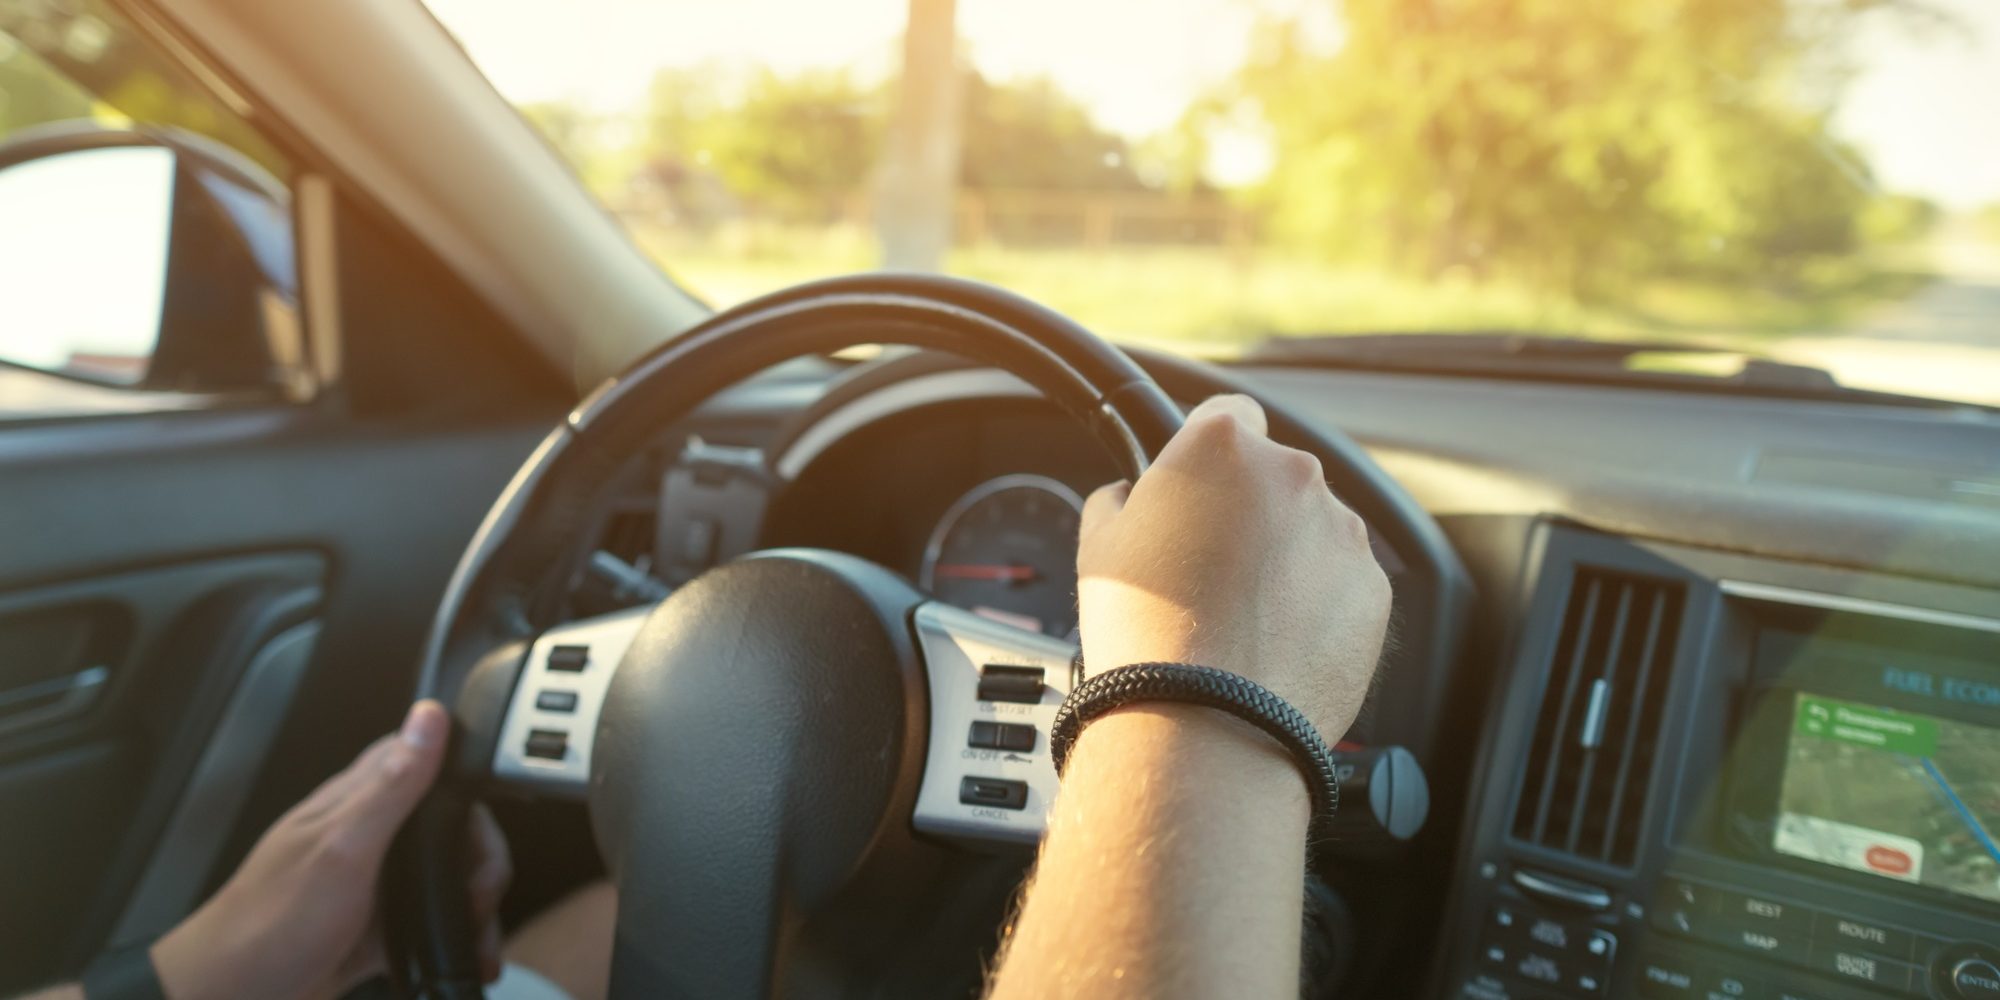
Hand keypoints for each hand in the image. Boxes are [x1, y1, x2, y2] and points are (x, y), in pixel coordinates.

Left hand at [150, 701, 510, 999]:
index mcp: (356, 803)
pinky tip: (458, 953)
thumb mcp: (341, 848)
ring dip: (471, 904)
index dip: (464, 785)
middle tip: (479, 893)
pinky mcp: (374, 925)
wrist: (232, 996)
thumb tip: (428, 718)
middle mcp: (367, 837)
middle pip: (447, 826)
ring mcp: (372, 882)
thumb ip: (391, 786)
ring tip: (476, 933)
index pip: (425, 762)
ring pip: (444, 876)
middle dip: (478, 860)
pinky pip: (429, 921)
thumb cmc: (269, 924)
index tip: (478, 827)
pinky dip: (451, 937)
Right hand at [1076, 394, 1390, 744]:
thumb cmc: (1144, 632)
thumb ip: (1122, 501)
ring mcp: (1341, 531)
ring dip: (1287, 557)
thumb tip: (1131, 498)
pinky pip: (1342, 582)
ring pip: (1313, 529)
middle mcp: (1293, 474)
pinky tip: (1274, 642)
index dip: (1208, 453)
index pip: (1228, 414)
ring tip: (1243, 617)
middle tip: (1210, 568)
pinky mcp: (1373, 589)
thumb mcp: (1099, 547)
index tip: (1198, 488)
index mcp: (1222, 446)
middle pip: (1275, 475)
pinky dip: (1318, 603)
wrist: (1204, 723)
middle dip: (1250, 511)